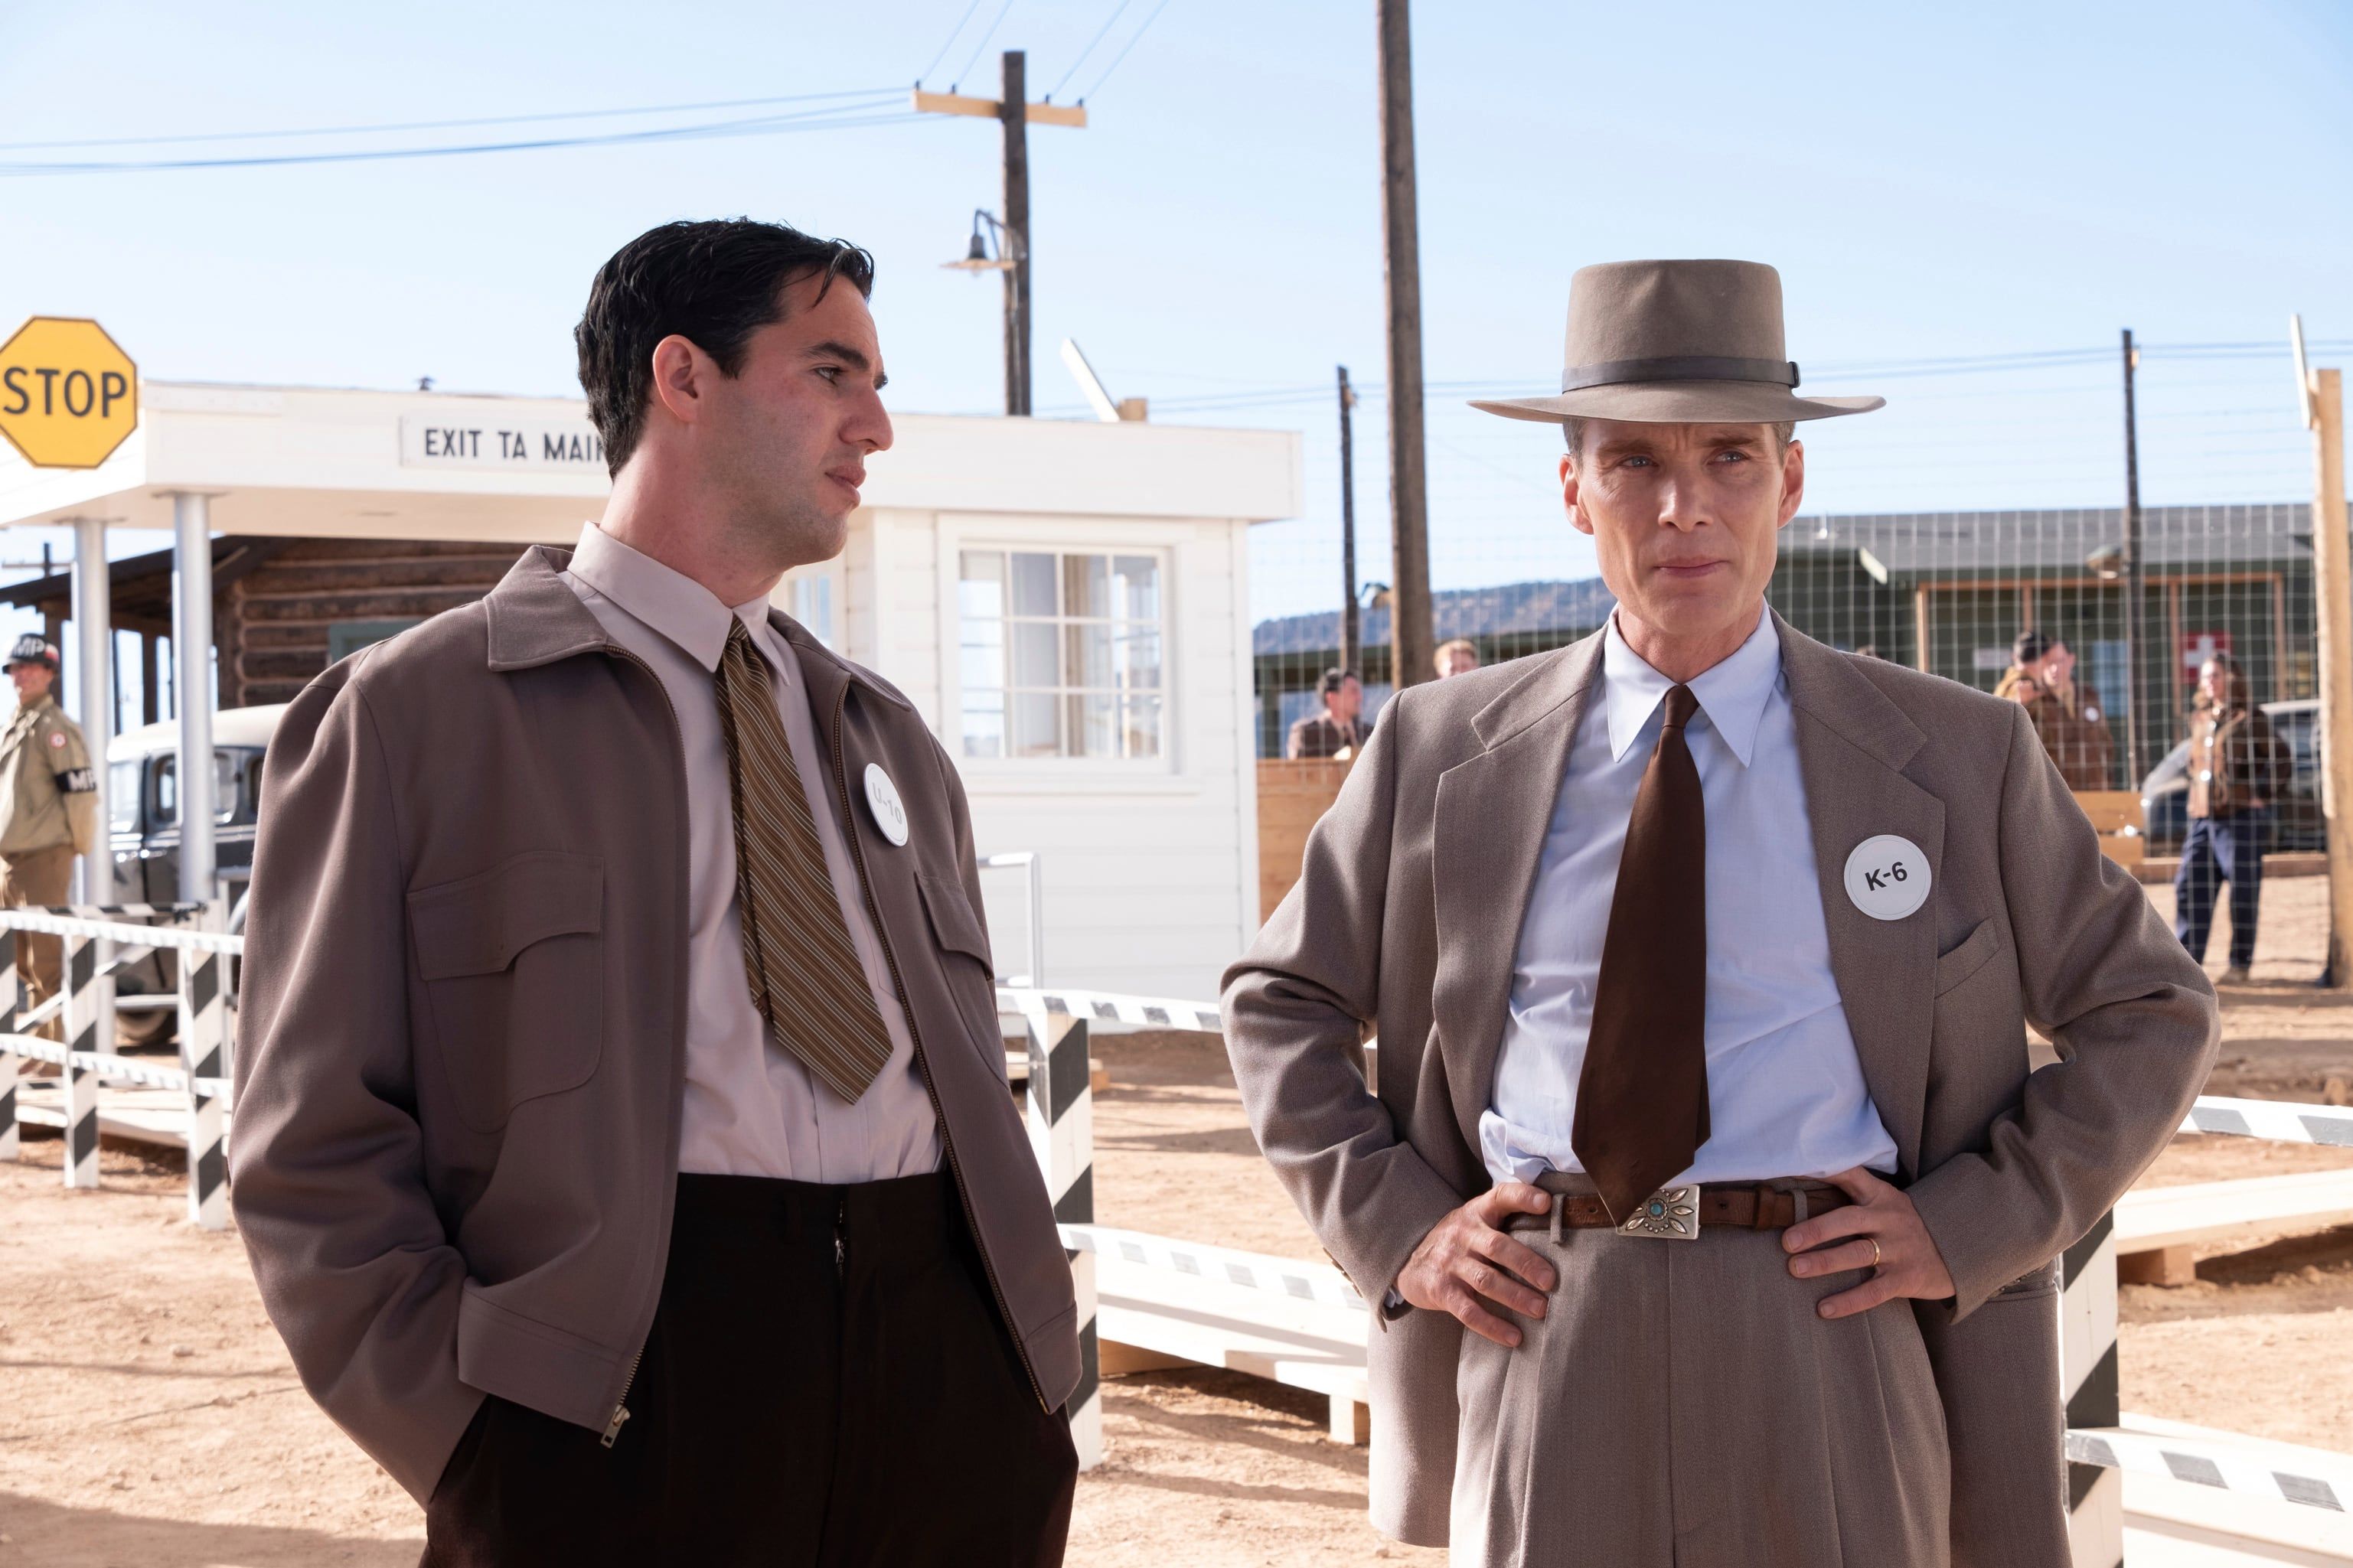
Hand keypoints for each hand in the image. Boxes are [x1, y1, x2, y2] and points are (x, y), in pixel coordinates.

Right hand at [1396, 1183, 1557, 1346]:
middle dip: (1526, 1263)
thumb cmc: (1460, 1241)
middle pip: (1497, 1246)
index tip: (1546, 1202)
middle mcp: (1463, 1234)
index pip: (1500, 1196)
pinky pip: (1469, 1311)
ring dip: (1515, 1296)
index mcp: (1477, 1212)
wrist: (1410, 1263)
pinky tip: (1514, 1337)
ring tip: (1541, 1310)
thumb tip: (1558, 1225)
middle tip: (1550, 1281)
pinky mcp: (1441, 1291)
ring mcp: (1450, 1263)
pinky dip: (1493, 1326)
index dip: (1523, 1197)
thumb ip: (1507, 1218)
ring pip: (1486, 1280)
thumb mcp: (1477, 1220)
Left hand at [1781, 1167, 1956, 1319]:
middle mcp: (1888, 1219)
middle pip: (1849, 1220)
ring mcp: (1898, 1249)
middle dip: (1816, 1230)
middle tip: (1787, 1242)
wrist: (1958, 1250)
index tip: (1792, 1170)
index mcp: (1879, 1196)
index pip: (1851, 1176)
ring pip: (1858, 1254)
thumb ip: (1852, 1191)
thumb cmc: (1903, 1223)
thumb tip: (1801, 1180)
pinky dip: (1848, 1301)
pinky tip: (1824, 1309)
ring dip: (1825, 1261)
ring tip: (1795, 1269)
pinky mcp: (1906, 1278)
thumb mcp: (1884, 1200)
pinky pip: (1874, 1292)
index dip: (1824, 1171)